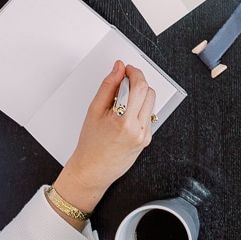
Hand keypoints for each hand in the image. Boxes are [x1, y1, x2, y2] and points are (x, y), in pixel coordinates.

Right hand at [51, 62, 155, 227]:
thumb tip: (118, 68)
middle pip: (148, 92)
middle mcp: (139, 128)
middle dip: (138, 81)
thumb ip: (108, 86)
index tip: (126, 69)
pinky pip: (148, 114)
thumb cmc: (90, 145)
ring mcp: (145, 135)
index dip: (133, 72)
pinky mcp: (147, 139)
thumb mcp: (94, 110)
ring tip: (122, 99)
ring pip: (151, 102)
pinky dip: (139, 108)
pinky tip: (125, 113)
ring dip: (140, 94)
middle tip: (124, 80)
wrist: (92, 171)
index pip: (139, 86)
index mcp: (124, 121)